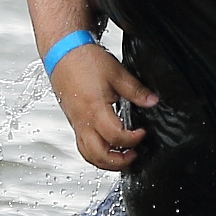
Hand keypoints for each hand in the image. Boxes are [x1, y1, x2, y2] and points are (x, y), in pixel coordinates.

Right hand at [49, 44, 157, 170]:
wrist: (62, 53)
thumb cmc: (85, 60)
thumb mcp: (116, 73)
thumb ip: (136, 90)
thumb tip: (152, 101)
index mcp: (95, 109)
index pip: (115, 137)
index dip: (133, 139)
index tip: (143, 133)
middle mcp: (83, 121)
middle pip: (98, 155)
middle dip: (118, 161)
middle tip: (134, 155)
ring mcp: (76, 123)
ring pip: (88, 154)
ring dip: (106, 161)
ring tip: (123, 156)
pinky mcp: (74, 122)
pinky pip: (82, 146)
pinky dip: (95, 153)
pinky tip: (107, 147)